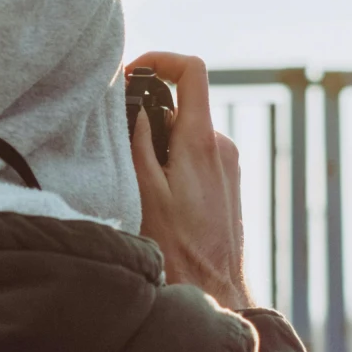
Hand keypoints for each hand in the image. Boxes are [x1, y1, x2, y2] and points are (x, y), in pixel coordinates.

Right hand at [128, 51, 251, 310]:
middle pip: (182, 105)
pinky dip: (172, 162)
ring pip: (186, 133)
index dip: (161, 60)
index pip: (192, 70)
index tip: (133, 73)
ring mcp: (228, 166)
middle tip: (123, 144)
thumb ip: (139, 143)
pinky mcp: (227, 184)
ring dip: (159, 144)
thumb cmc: (177, 250)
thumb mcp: (145, 192)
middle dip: (149, 115)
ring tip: (139, 182)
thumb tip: (135, 103)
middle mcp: (221, 147)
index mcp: (202, 142)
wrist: (215, 291)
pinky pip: (196, 155)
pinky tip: (159, 198)